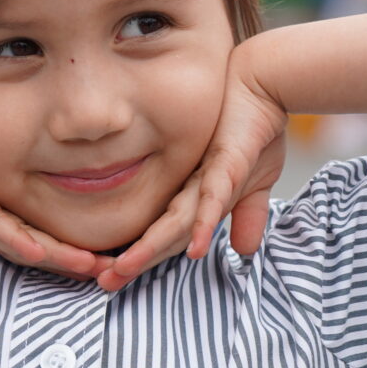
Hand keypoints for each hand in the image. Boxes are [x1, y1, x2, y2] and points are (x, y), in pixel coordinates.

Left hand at [98, 55, 286, 290]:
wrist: (264, 83)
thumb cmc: (254, 129)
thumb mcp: (254, 181)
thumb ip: (246, 215)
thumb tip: (244, 252)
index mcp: (193, 194)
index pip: (165, 235)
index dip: (144, 259)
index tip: (115, 280)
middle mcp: (191, 187)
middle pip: (159, 233)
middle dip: (133, 260)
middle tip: (103, 284)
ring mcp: (205, 175)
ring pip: (174, 220)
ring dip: (150, 247)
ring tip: (123, 269)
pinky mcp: (225, 162)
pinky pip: (211, 198)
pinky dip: (202, 224)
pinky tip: (192, 248)